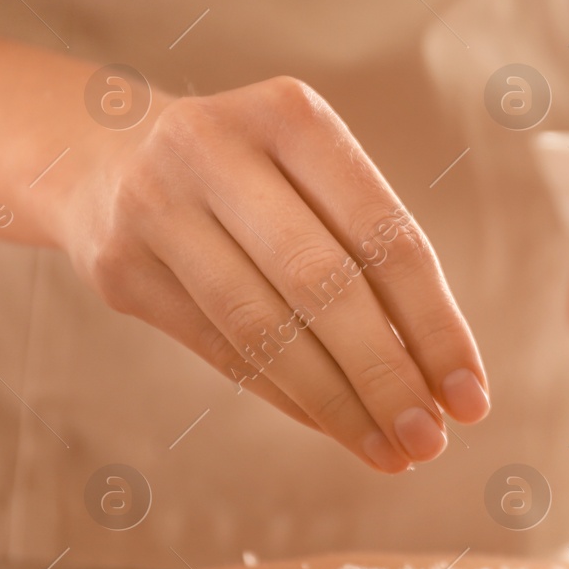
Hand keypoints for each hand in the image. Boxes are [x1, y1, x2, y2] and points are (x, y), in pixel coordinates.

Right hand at [54, 76, 489, 473]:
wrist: (95, 149)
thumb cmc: (250, 174)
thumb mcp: (308, 171)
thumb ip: (371, 251)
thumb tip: (442, 377)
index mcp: (291, 116)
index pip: (385, 237)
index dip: (435, 326)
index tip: (472, 396)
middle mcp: (215, 148)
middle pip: (324, 285)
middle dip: (388, 376)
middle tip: (431, 440)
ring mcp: (156, 205)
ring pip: (265, 329)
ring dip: (338, 404)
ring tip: (391, 452)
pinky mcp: (118, 266)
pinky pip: (221, 350)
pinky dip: (288, 398)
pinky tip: (335, 428)